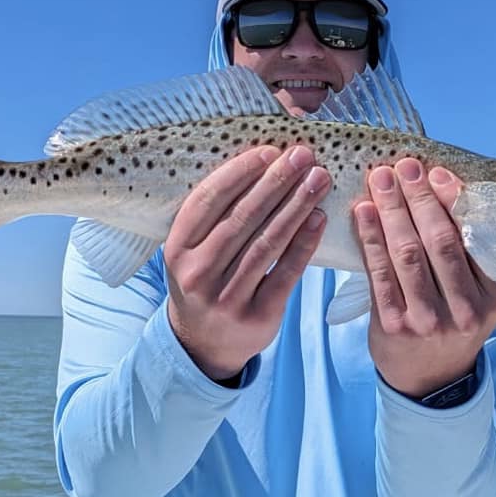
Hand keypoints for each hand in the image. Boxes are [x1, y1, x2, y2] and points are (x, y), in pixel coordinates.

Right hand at [164, 145, 330, 381]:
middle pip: (242, 218)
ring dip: (296, 206)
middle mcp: (198, 273)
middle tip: (303, 154)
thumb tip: (259, 164)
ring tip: (318, 179)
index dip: (239, 172)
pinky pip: (286, 273)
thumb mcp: (191, 250)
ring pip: (267, 243)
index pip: (208, 200)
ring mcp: (226, 298)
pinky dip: (304, 243)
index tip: (268, 151)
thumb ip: (214, 216)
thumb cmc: (204, 280)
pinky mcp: (256, 317)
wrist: (202, 345)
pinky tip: (318, 218)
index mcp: (177, 249)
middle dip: (276, 181)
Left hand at [354, 158, 495, 398]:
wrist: (430, 377)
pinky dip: (370, 238)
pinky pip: (379, 273)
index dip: (451, 201)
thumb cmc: (452, 319)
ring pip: (407, 254)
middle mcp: (466, 310)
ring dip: (391, 211)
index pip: (472, 239)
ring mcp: (429, 321)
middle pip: (439, 242)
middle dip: (417, 199)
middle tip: (402, 167)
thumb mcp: (476, 293)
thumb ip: (466, 253)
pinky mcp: (394, 326)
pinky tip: (363, 213)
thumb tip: (440, 187)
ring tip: (379, 182)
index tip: (436, 172)